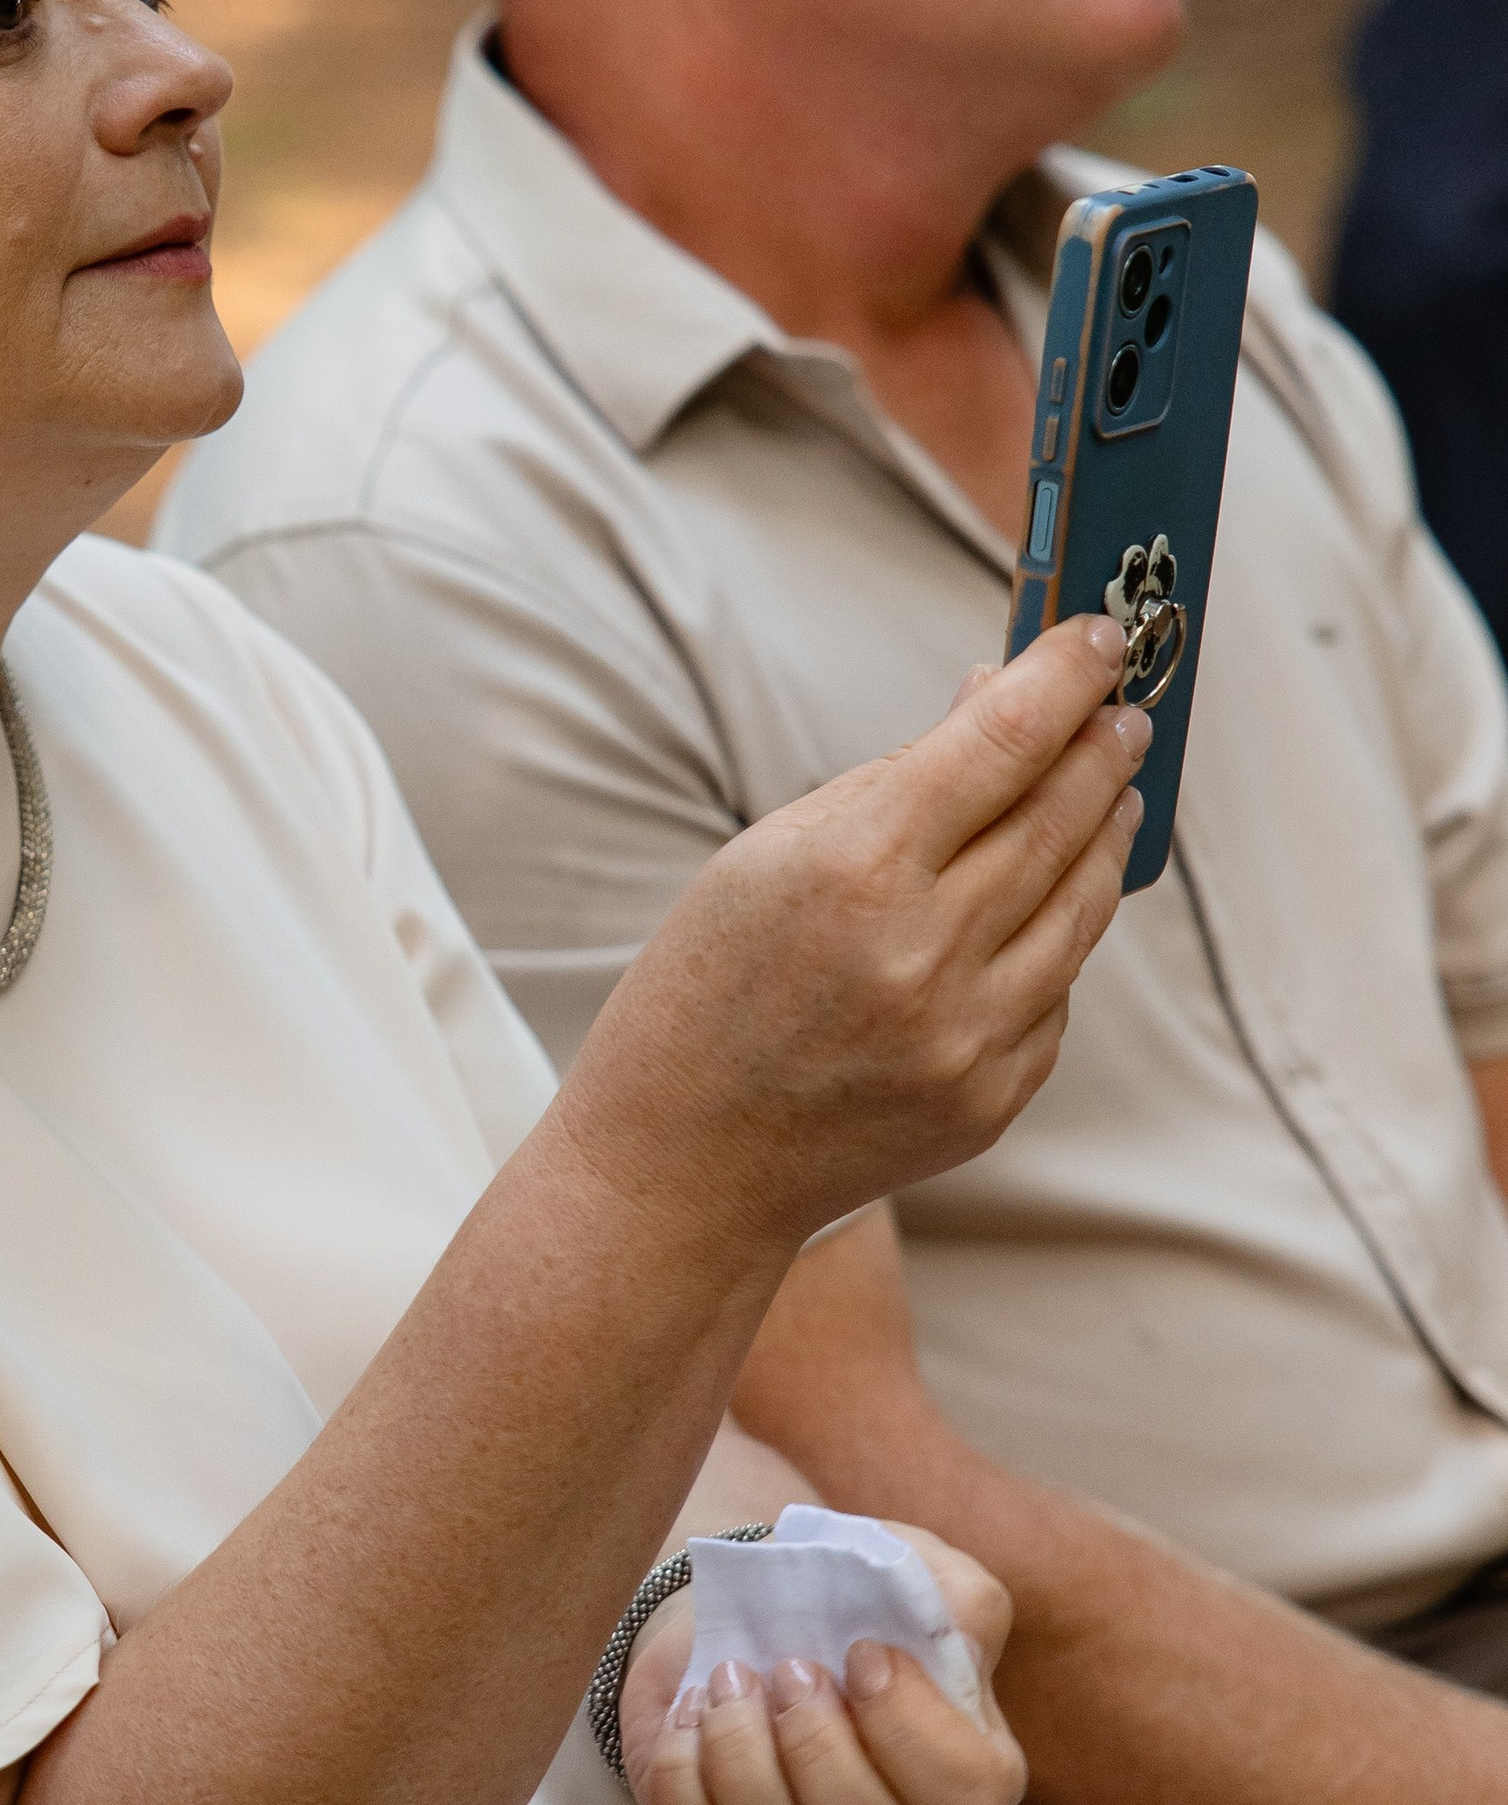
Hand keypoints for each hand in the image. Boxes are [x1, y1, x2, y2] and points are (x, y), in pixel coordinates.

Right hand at [558, 615, 1145, 1262]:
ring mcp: (967, 1038)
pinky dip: (1054, 940)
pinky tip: (1038, 910)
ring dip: (1105, 833)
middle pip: (1061, 814)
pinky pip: (1054, 992)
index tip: (1096, 637)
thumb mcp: (767, 858)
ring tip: (1111, 793)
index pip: (1003, 741)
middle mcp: (924, 956)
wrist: (680, 1167)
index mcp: (854, 872)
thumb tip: (996, 698)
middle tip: (1124, 708)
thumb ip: (893, 780)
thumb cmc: (706, 992)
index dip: (1064, 676)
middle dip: (1101, 747)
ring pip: (1082, 905)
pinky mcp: (991, 1098)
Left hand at [618, 1521, 1022, 1804]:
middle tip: (787, 1669)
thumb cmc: (851, 1605)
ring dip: (742, 1757)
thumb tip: (953, 1648)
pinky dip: (684, 1783)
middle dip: (817, 1749)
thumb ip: (955, 1605)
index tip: (863, 1653)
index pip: (969, 1796)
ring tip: (727, 1680)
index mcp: (967, 1779)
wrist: (750, 1611)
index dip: (911, 1729)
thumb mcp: (920, 1575)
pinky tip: (688, 1717)